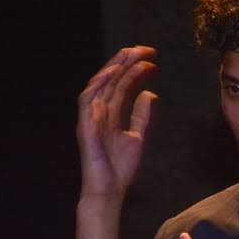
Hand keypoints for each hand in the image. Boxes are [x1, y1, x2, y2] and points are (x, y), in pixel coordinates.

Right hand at [76, 45, 157, 202]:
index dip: (136, 70)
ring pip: (100, 84)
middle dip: (127, 61)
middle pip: (112, 79)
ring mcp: (90, 116)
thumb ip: (140, 116)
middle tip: (145, 48)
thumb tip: (148, 93)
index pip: (122, 84)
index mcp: (110, 113)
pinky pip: (88, 99)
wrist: (109, 190)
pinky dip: (99, 84)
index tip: (153, 59)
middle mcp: (99, 111)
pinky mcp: (85, 125)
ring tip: (130, 53)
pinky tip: (114, 72)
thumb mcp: (136, 137)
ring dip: (114, 67)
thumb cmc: (119, 168)